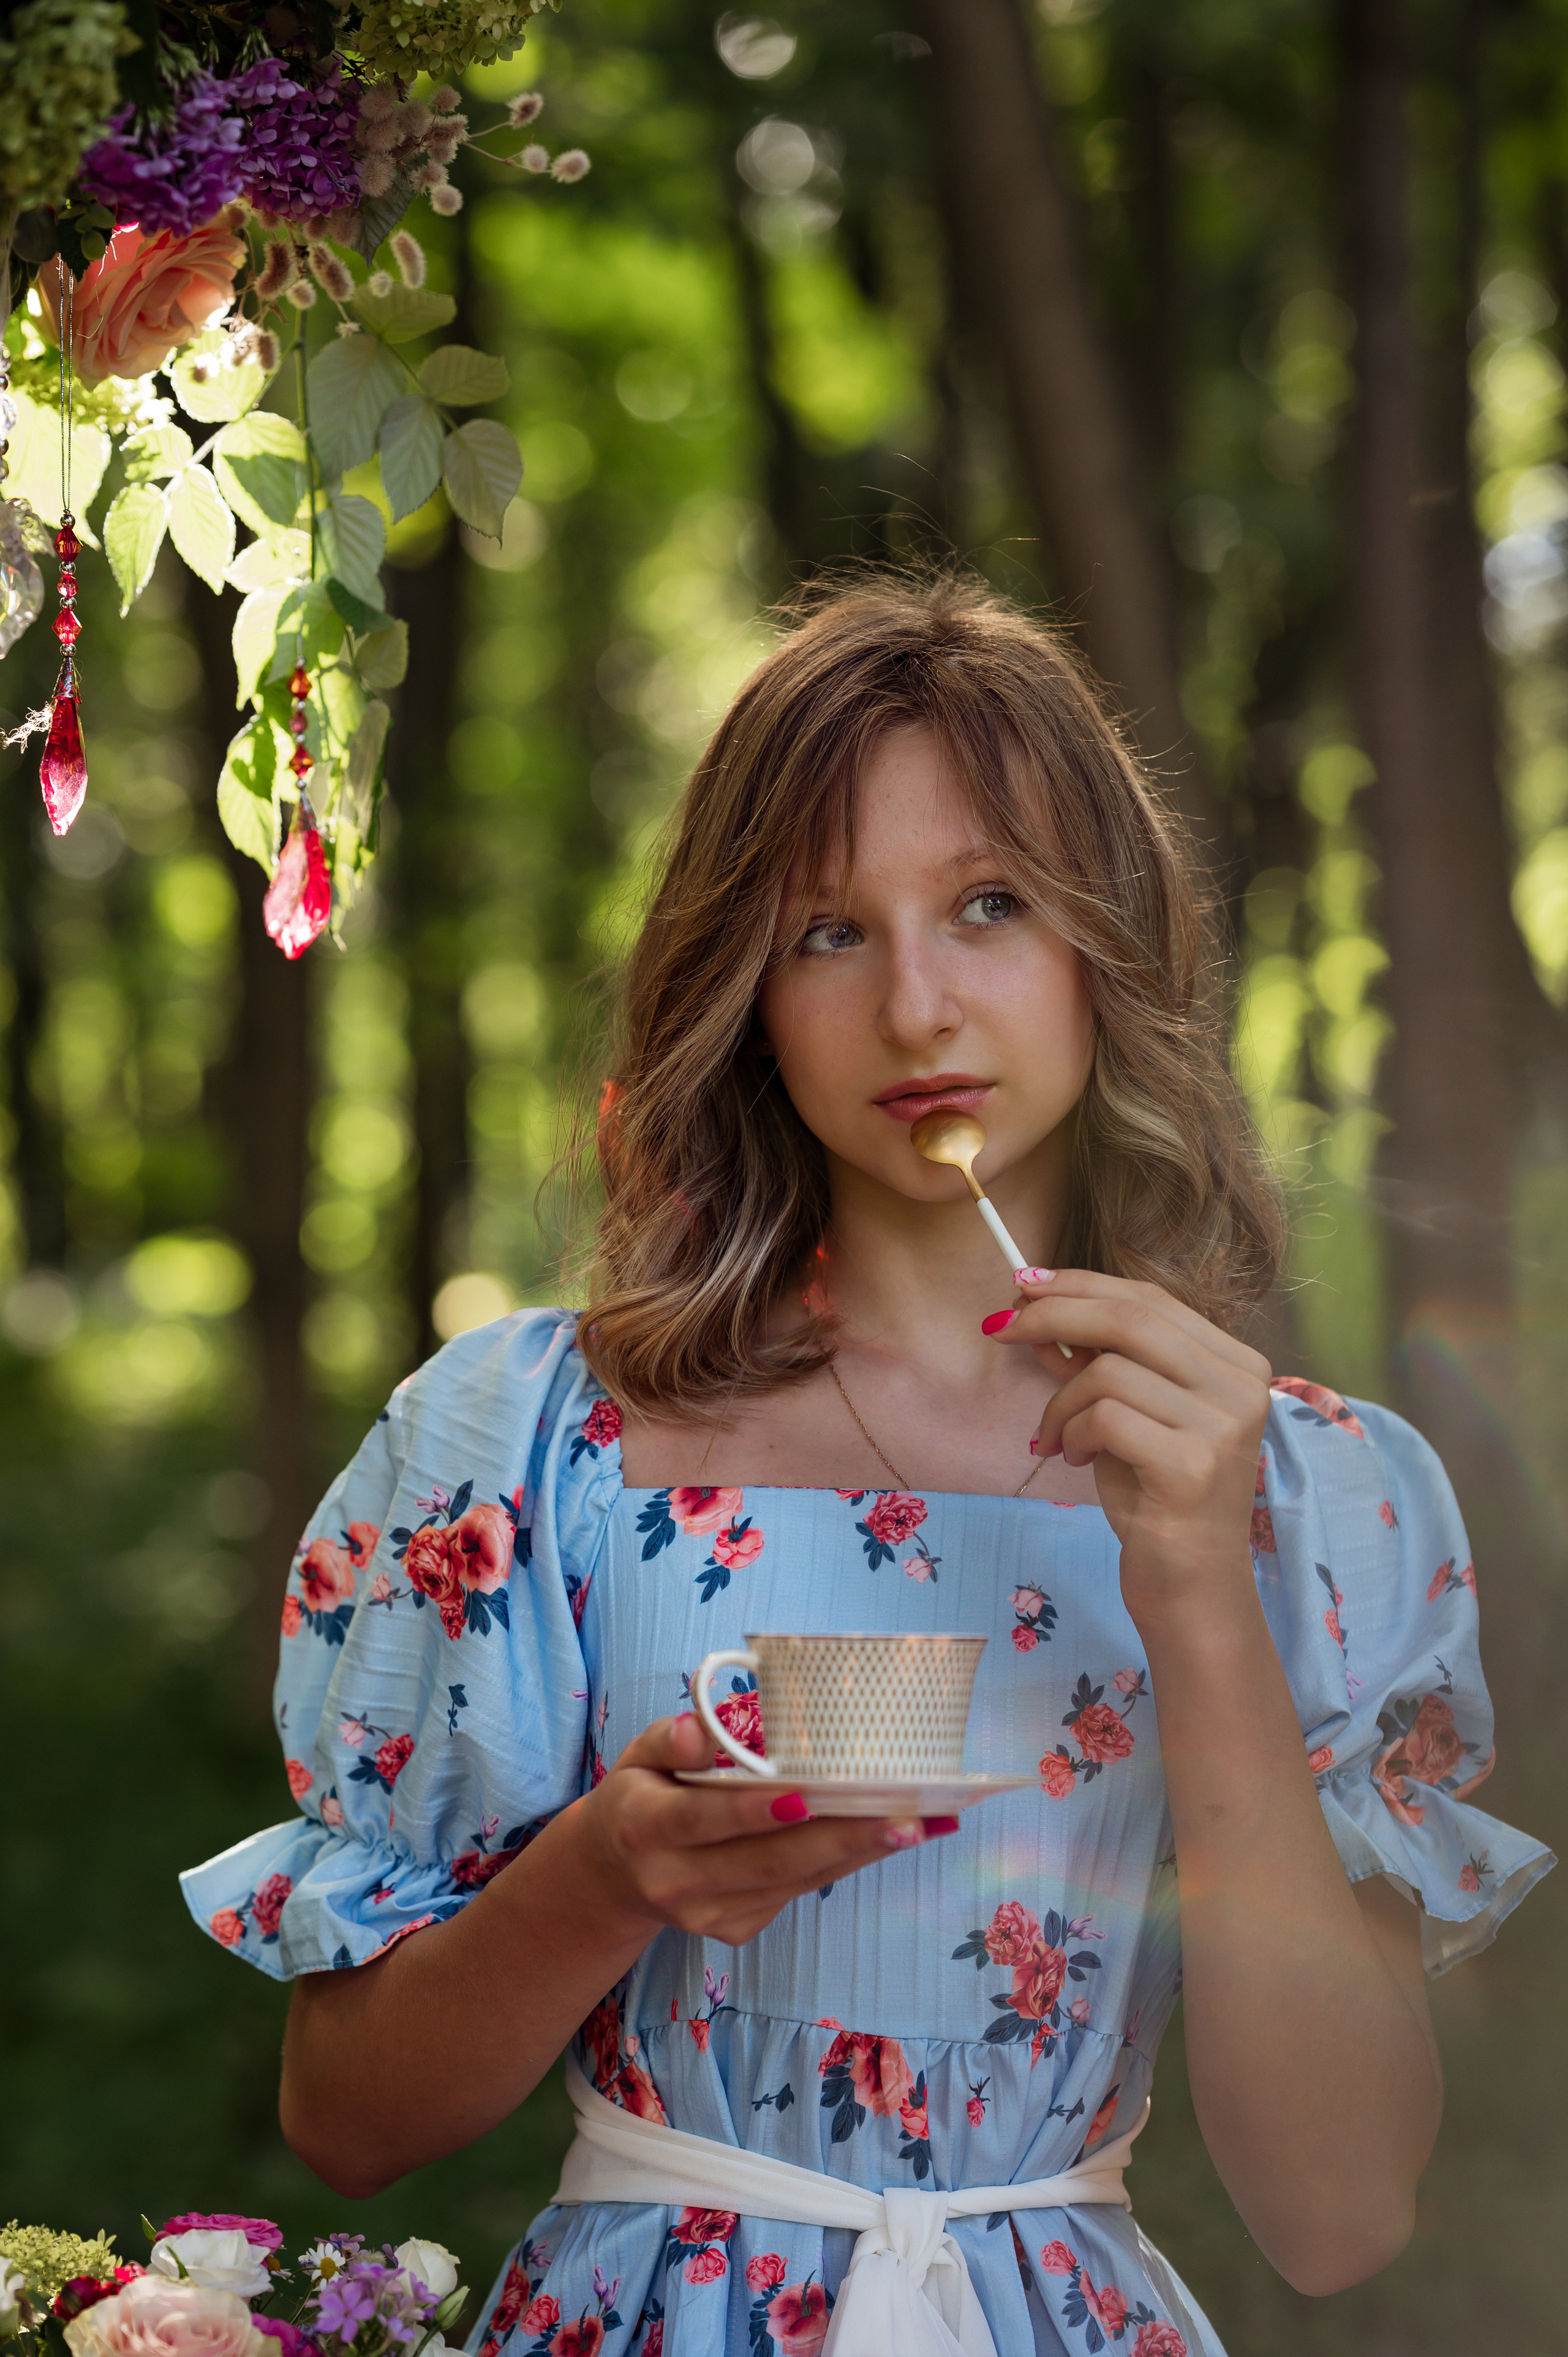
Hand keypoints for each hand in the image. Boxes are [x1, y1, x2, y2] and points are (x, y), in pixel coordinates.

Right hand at [573, 1711, 957, 1946]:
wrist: (613, 1876)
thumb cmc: (639, 1795)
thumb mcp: (636, 1756)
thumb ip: (668, 1739)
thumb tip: (701, 1731)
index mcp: (644, 1827)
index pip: (704, 1818)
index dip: (754, 1810)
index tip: (805, 1794)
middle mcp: (676, 1882)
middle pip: (768, 1862)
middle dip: (843, 1838)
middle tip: (908, 1817)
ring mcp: (708, 1916)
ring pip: (794, 1881)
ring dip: (861, 1852)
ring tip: (923, 1824)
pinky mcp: (735, 1931)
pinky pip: (797, 1892)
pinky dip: (843, 1863)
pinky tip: (885, 1838)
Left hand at [990, 1269, 1271, 1628]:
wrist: (1192, 1589)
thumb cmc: (1157, 1501)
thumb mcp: (1121, 1418)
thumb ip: (1089, 1364)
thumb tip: (1035, 1311)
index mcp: (1236, 1364)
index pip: (1150, 1298)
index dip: (1081, 1284)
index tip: (1024, 1284)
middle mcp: (1241, 1386)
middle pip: (1131, 1316)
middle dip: (1053, 1314)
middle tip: (1001, 1328)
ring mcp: (1222, 1425)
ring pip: (1108, 1371)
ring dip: (1059, 1403)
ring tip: (1055, 1439)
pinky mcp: (1193, 1465)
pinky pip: (1105, 1417)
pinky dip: (1072, 1433)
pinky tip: (1075, 1460)